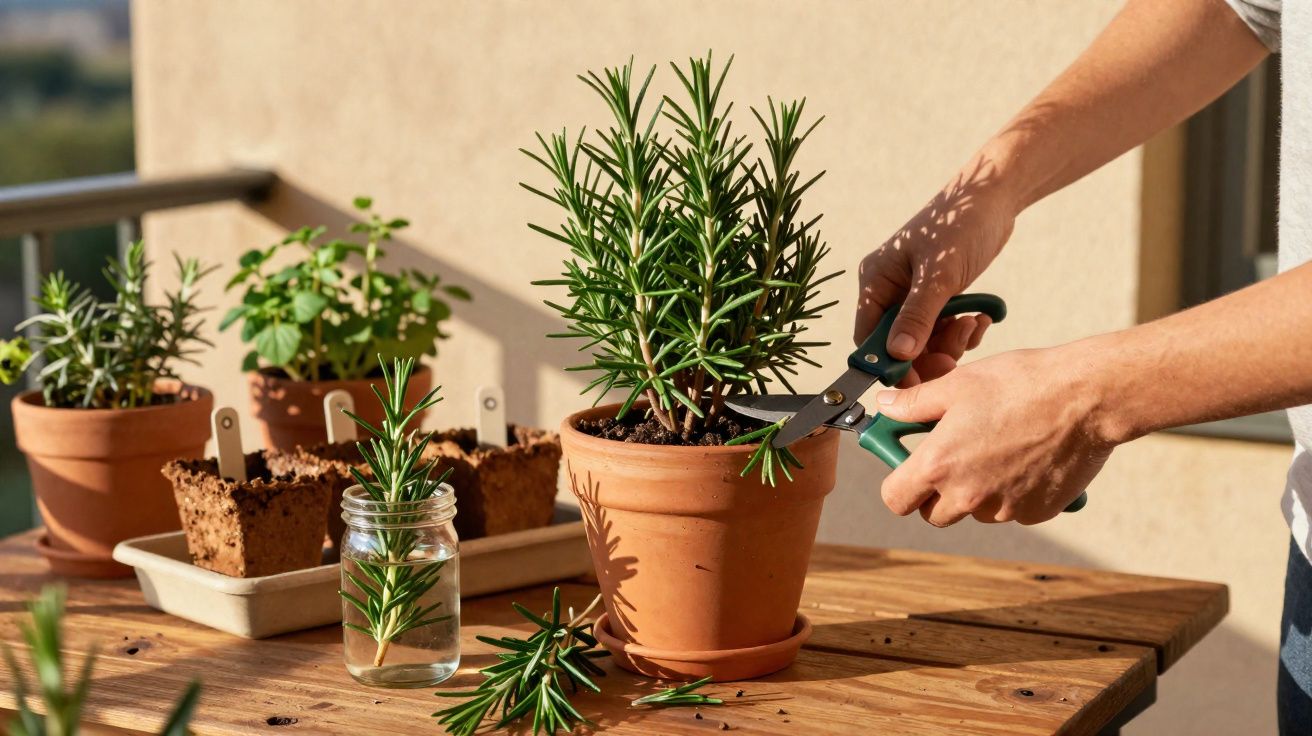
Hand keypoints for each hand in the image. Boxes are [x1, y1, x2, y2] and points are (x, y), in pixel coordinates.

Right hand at [855, 161, 1016, 382]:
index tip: (915, 382)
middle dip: (927, 356)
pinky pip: (943, 331)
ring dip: (949, 343)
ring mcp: (914, 295)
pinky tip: (979, 318)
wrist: (994, 196)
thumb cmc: (960, 223)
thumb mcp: (939, 273)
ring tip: (971, 324)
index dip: (888, 363)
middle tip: (953, 361)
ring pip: (924, 342)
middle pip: (897, 345)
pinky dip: (961, 332)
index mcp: (876, 281)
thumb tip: (898, 355)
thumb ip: (917, 316)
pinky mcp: (938, 297)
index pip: (869, 337)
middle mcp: (890, 291)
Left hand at [873, 342, 1116, 525]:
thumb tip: (885, 405)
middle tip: (953, 458)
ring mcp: (1004, 508)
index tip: (908, 469)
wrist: (1086, 398)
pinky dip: (1012, 492)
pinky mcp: (1036, 512)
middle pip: (933, 513)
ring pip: (974, 512)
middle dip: (935, 492)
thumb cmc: (1020, 384)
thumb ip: (913, 403)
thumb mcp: (957, 385)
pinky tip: (1026, 457)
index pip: (895, 500)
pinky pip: (1011, 510)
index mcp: (939, 465)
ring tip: (996, 449)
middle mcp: (968, 496)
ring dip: (976, 492)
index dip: (898, 485)